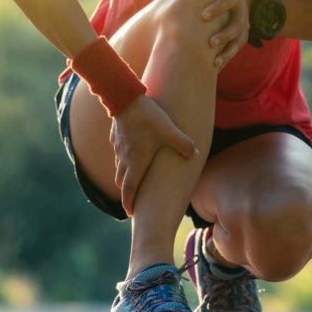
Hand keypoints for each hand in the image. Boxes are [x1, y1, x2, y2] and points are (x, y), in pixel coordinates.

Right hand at [110, 95, 197, 215]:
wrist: (124, 97)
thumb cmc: (147, 117)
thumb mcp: (169, 130)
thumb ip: (183, 144)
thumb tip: (195, 154)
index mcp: (136, 162)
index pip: (130, 190)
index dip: (130, 203)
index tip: (131, 214)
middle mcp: (124, 159)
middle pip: (123, 182)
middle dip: (128, 193)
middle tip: (134, 201)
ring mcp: (118, 148)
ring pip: (119, 168)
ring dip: (125, 176)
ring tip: (133, 180)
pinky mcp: (116, 137)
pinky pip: (119, 153)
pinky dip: (123, 159)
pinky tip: (130, 153)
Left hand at [171, 0, 251, 69]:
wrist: (237, 1)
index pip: (228, 0)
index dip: (217, 7)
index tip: (203, 16)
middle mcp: (241, 12)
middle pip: (237, 25)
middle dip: (225, 34)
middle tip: (211, 43)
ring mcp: (244, 27)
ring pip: (238, 42)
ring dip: (227, 52)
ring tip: (215, 61)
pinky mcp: (241, 39)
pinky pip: (235, 51)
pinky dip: (225, 59)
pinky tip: (214, 68)